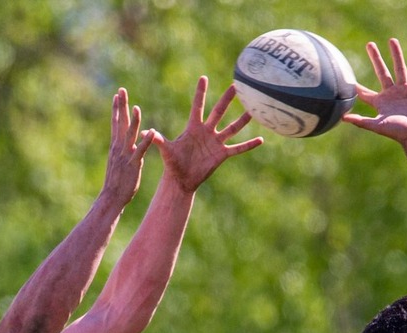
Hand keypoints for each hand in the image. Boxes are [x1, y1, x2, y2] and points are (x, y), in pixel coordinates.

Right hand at [99, 87, 155, 206]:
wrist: (111, 198)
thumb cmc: (115, 183)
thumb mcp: (118, 163)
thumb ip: (122, 152)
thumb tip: (126, 144)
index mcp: (115, 146)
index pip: (115, 123)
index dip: (116, 109)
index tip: (116, 95)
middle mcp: (118, 148)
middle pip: (120, 123)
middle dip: (121, 106)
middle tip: (121, 90)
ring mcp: (125, 155)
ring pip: (129, 135)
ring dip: (134, 121)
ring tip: (137, 107)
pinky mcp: (133, 164)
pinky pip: (140, 150)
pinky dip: (146, 140)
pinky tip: (152, 132)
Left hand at [158, 76, 261, 192]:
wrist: (181, 180)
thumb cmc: (172, 164)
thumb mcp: (166, 150)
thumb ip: (157, 140)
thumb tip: (144, 131)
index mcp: (193, 128)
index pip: (197, 106)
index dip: (200, 93)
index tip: (204, 77)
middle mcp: (206, 132)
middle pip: (219, 112)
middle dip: (226, 99)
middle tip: (236, 85)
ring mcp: (215, 143)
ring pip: (232, 128)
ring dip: (242, 120)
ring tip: (254, 109)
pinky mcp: (221, 155)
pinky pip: (238, 148)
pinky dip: (249, 145)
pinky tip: (261, 140)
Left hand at [343, 40, 406, 142]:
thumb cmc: (397, 132)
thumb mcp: (377, 126)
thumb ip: (360, 121)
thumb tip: (342, 118)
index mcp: (380, 102)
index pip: (365, 92)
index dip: (357, 87)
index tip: (347, 78)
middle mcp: (391, 94)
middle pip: (382, 72)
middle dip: (376, 58)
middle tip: (369, 44)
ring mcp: (405, 90)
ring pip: (400, 68)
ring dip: (396, 54)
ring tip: (392, 40)